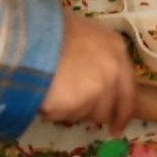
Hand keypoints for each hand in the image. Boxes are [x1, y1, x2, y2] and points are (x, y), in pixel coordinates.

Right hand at [39, 11, 136, 132]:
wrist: (28, 34)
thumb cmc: (53, 29)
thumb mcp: (84, 33)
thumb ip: (98, 56)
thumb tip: (98, 79)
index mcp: (117, 50)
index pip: (129, 92)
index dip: (122, 113)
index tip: (117, 127)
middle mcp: (111, 71)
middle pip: (105, 109)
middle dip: (91, 112)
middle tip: (72, 103)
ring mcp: (94, 89)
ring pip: (84, 115)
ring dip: (70, 108)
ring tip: (54, 86)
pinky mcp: (74, 104)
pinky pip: (63, 115)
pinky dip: (53, 109)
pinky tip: (45, 91)